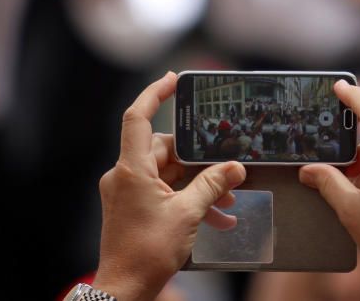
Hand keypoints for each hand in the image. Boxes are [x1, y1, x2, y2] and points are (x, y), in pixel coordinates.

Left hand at [95, 72, 246, 300]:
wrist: (124, 289)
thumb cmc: (146, 253)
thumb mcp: (188, 215)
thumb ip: (212, 185)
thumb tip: (234, 167)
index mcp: (131, 169)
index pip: (138, 117)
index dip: (155, 93)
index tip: (173, 79)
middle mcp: (126, 175)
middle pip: (165, 149)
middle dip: (198, 160)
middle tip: (226, 168)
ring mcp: (129, 192)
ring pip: (169, 173)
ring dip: (198, 185)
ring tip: (228, 200)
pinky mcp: (134, 207)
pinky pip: (165, 192)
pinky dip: (188, 200)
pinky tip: (217, 218)